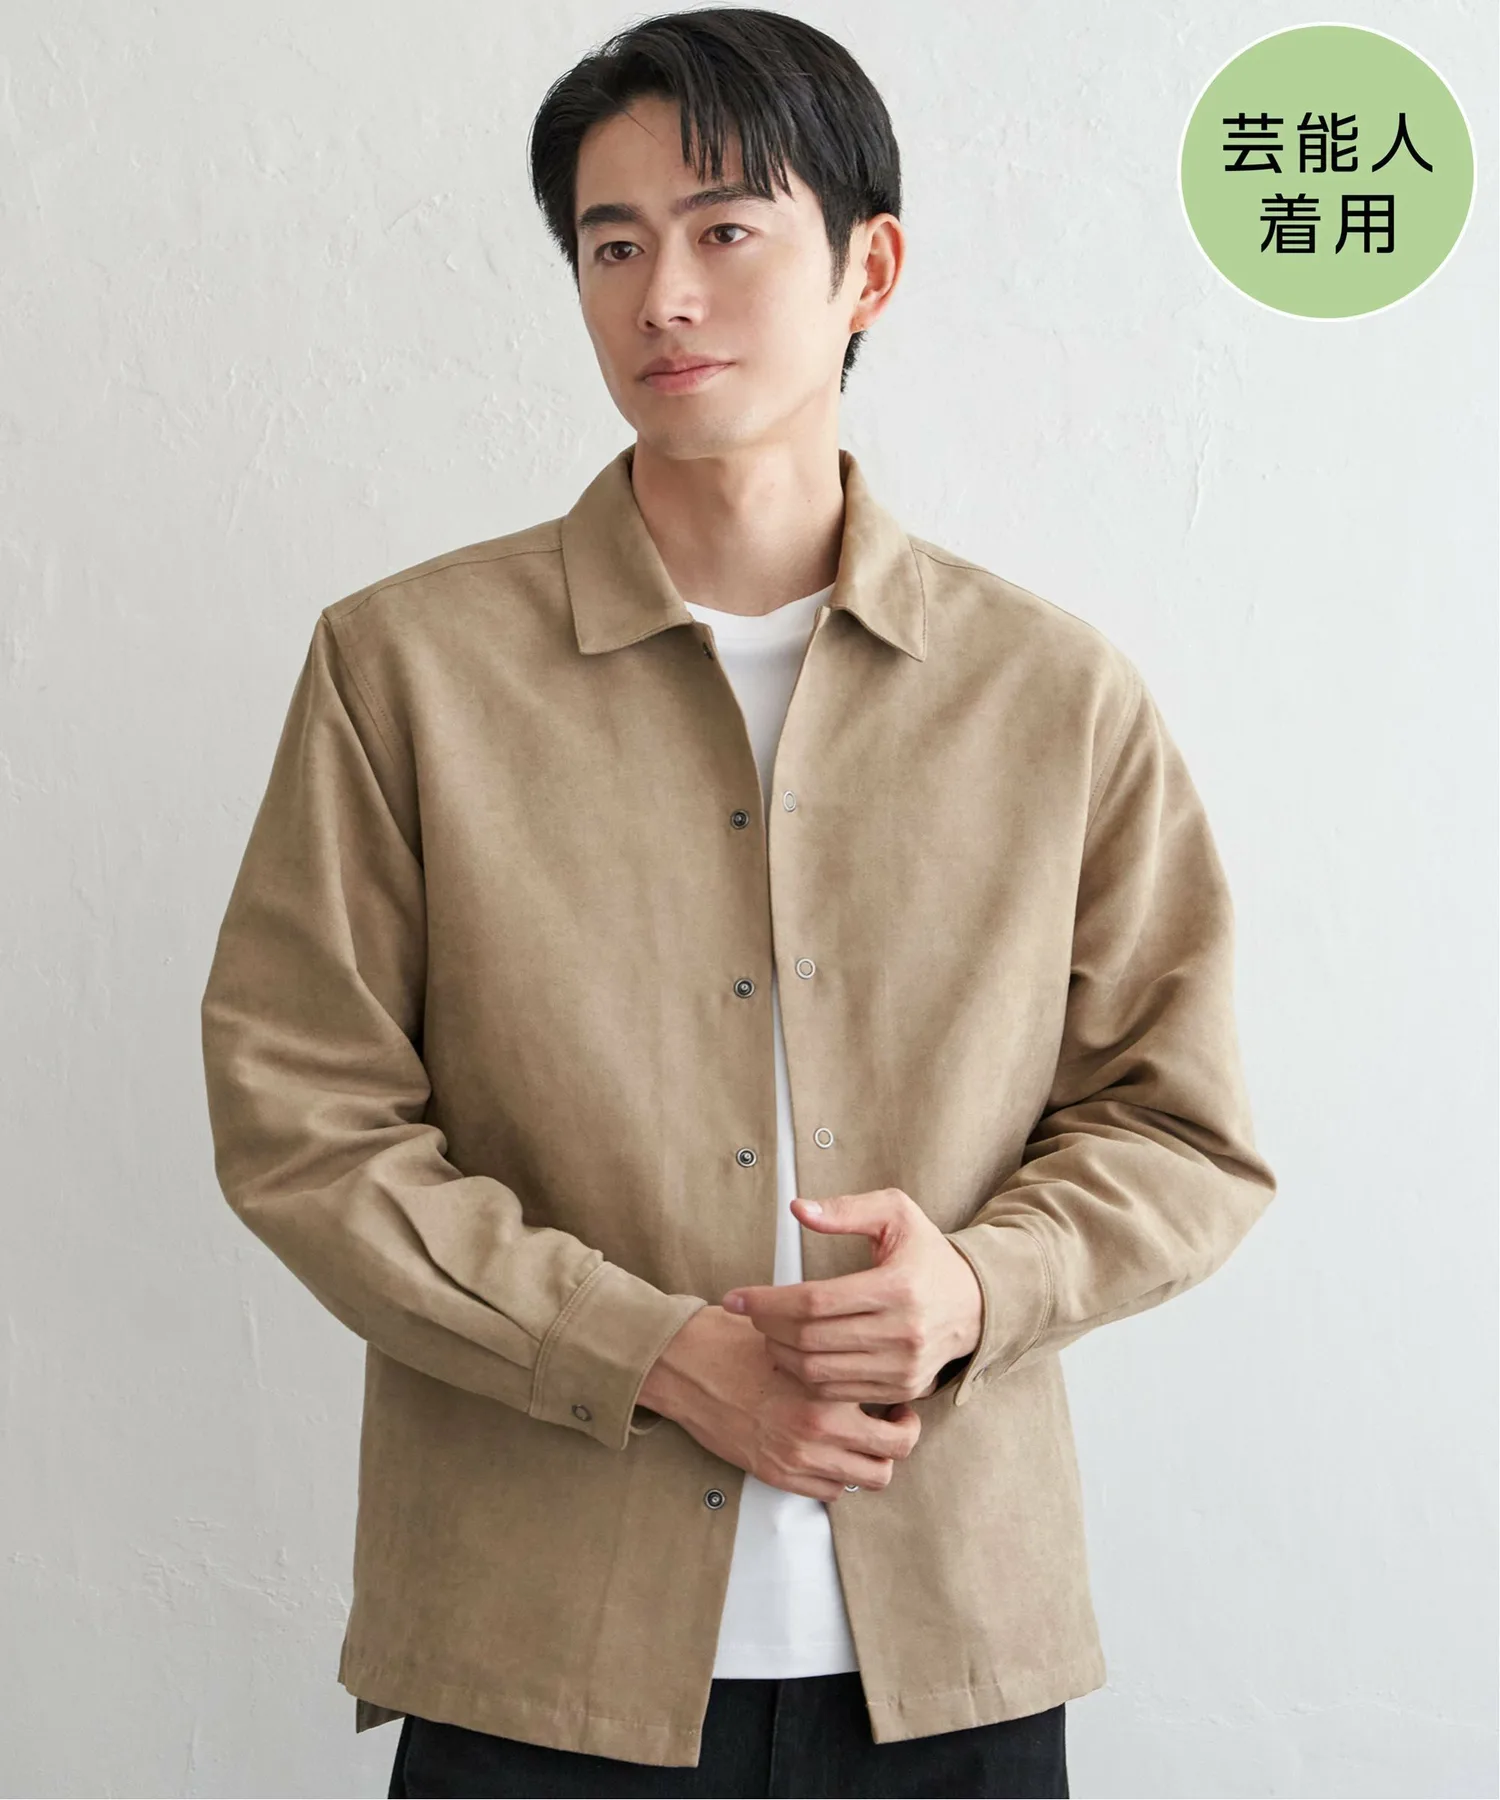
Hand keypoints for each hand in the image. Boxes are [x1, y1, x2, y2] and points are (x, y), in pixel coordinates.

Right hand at [640, 1306, 922, 1501]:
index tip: (898, 1403)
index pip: (895, 1419)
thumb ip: (837, 1359)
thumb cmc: (737, 1342)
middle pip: (891, 1455)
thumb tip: (874, 1365)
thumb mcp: (797, 1338)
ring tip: (859, 1440)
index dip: (904, 1411)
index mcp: (830, 1388)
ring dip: (869, 1461)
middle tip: (889, 1423)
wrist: (687, 1364)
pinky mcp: (776, 1474)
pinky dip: (836, 1477)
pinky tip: (828, 1452)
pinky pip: (829, 1492)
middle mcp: (819, 1428)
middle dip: (897, 1440)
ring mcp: (798, 1456)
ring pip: (866, 1480)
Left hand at [720, 1187, 982, 1404]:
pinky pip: (838, 1392)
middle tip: (748, 1313)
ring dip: (781, 1355)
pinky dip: (805, 1378)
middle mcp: (904, 1333)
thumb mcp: (896, 1213)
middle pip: (812, 1340)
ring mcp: (904, 1368)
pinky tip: (793, 1356)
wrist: (975, 1303)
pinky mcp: (902, 1390)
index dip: (768, 1301)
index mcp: (899, 1287)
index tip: (736, 1297)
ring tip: (767, 1333)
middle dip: (767, 1328)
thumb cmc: (926, 1253)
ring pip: (819, 1373)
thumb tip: (798, 1210)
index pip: (816, 1302)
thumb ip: (846, 1209)